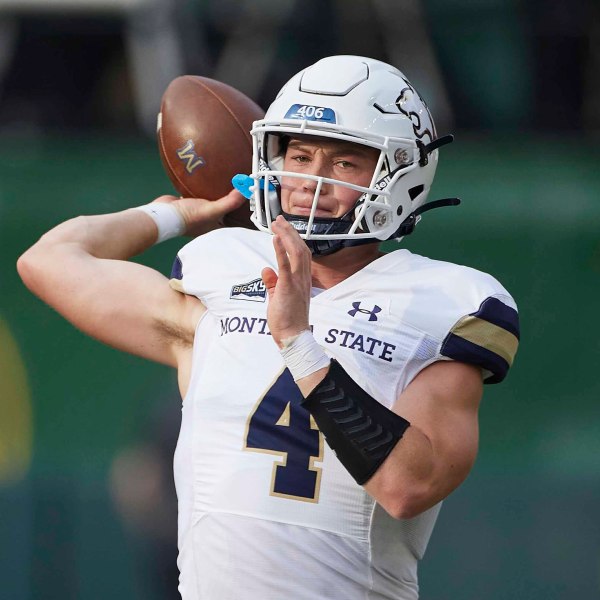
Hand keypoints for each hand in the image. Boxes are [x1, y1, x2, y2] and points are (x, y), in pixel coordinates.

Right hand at [153, 189, 246, 236]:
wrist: (164, 213)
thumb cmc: (189, 217)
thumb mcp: (212, 210)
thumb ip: (229, 202)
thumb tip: (245, 191)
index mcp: (215, 228)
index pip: (233, 225)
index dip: (242, 219)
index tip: (251, 209)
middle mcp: (208, 222)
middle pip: (224, 213)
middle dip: (231, 204)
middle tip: (241, 192)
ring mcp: (198, 213)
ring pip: (212, 203)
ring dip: (218, 196)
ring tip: (228, 184)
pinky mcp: (189, 203)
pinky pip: (200, 195)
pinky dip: (204, 189)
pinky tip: (208, 181)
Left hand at [262, 216, 311, 347]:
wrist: (293, 337)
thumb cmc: (287, 321)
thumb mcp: (278, 298)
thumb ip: (273, 283)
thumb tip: (266, 270)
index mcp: (302, 280)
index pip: (301, 254)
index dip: (293, 239)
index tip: (284, 228)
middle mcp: (303, 278)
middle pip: (300, 248)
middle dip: (289, 232)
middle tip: (279, 219)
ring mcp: (298, 282)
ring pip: (296, 252)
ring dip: (286, 235)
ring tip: (277, 223)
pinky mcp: (288, 287)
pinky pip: (286, 265)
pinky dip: (281, 249)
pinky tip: (276, 238)